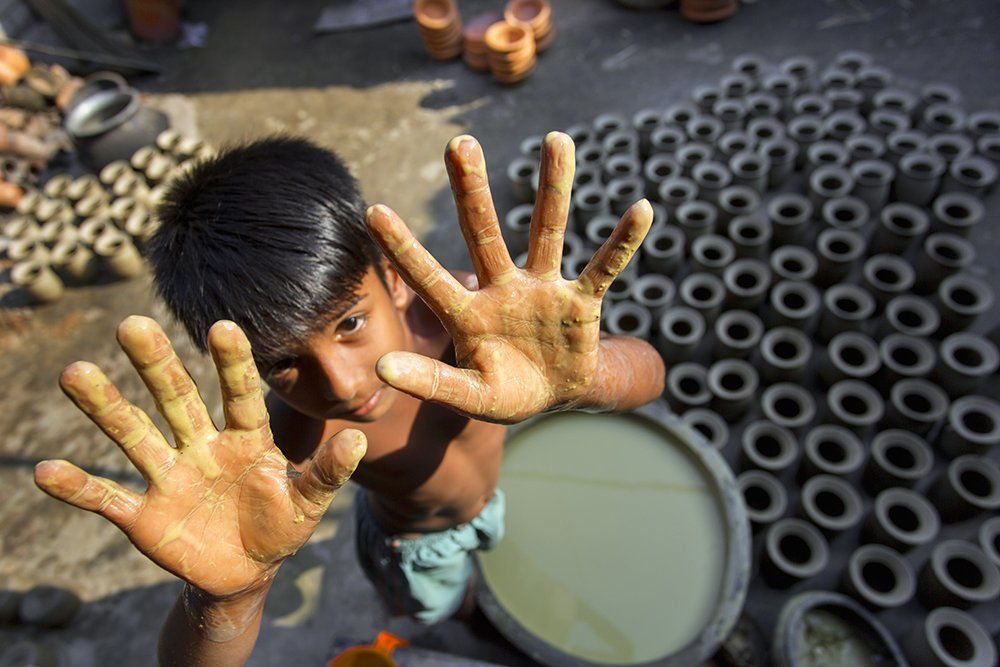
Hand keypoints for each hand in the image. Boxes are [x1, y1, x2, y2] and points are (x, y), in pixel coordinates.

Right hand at [34, 317, 365, 599]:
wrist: (246, 571)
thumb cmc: (280, 525)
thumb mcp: (308, 502)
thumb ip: (327, 473)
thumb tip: (359, 440)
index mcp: (245, 439)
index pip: (239, 394)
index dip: (232, 363)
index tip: (224, 326)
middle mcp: (202, 447)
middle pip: (176, 399)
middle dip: (157, 365)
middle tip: (133, 324)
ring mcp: (170, 478)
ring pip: (133, 436)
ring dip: (105, 407)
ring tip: (75, 373)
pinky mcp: (145, 517)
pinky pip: (107, 498)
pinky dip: (78, 487)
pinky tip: (44, 470)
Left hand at [366, 132, 652, 422]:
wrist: (554, 394)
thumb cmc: (504, 392)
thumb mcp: (468, 395)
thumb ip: (431, 382)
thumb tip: (381, 367)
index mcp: (467, 315)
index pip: (429, 278)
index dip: (403, 248)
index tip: (373, 210)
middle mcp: (502, 290)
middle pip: (484, 234)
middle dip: (471, 191)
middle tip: (459, 142)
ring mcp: (543, 290)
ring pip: (548, 231)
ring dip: (553, 187)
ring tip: (557, 138)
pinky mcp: (580, 301)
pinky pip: (604, 267)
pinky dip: (622, 242)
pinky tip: (641, 209)